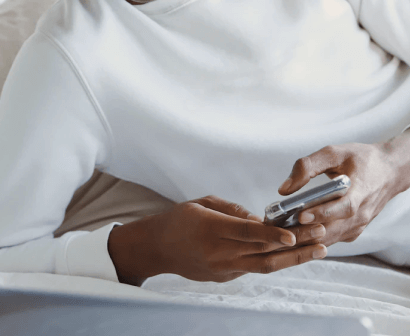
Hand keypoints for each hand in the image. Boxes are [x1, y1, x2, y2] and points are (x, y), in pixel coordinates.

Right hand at [153, 195, 326, 282]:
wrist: (158, 249)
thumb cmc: (179, 219)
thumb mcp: (202, 203)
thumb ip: (231, 209)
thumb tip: (258, 218)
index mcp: (212, 229)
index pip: (248, 233)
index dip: (272, 234)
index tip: (294, 232)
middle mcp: (220, 253)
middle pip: (264, 252)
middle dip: (297, 245)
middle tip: (322, 236)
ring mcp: (224, 269)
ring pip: (265, 266)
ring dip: (295, 258)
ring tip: (319, 249)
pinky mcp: (226, 277)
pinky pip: (254, 267)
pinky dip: (276, 259)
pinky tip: (294, 252)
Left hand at [278, 142, 400, 245]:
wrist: (389, 171)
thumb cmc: (361, 160)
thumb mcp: (334, 153)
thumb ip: (308, 166)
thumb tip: (284, 188)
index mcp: (361, 191)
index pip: (343, 208)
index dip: (322, 213)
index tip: (301, 214)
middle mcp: (361, 214)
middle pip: (333, 229)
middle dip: (306, 231)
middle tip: (281, 229)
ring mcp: (358, 226)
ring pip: (331, 239)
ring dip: (307, 238)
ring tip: (282, 232)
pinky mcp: (353, 231)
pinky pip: (332, 239)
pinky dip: (314, 238)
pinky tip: (294, 233)